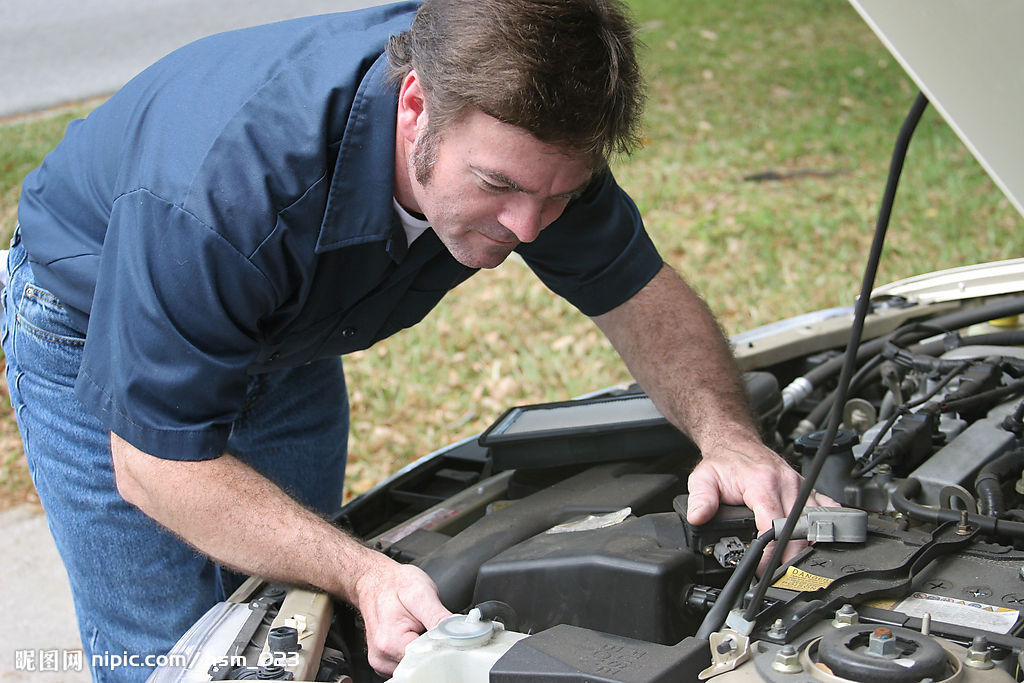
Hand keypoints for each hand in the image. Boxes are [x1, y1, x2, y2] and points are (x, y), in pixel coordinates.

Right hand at [352, 558, 451, 674]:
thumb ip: (440, 617)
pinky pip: (406, 663)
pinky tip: (412, 635)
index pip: (427, 659)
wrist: (374, 580)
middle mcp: (382, 656)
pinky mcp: (383, 660)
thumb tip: (459, 633)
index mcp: (390, 642)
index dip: (442, 647)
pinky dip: (414, 652)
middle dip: (432, 649)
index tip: (446, 634)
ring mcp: (381, 660)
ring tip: (419, 629)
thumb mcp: (421, 593)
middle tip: (430, 626)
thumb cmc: (394, 583)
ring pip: (414, 665)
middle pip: (420, 664)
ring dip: (423, 650)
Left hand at [685, 440, 836, 571]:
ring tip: (793, 563)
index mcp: (762, 483)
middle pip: (800, 530)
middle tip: (778, 575)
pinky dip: (823, 527)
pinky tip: (812, 540)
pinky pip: (826, 509)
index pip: (774, 526)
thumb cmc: (724, 462)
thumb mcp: (703, 479)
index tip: (762, 569)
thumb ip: (700, 500)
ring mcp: (800, 485)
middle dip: (791, 557)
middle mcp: (786, 483)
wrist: (736, 443)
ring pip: (816, 522)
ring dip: (808, 545)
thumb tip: (698, 518)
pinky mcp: (807, 487)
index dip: (770, 553)